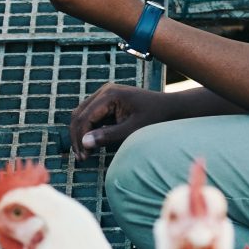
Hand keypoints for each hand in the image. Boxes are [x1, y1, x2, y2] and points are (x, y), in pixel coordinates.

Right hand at [68, 82, 184, 156]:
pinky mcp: (107, 101)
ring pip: (82, 115)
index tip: (83, 157)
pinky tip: (92, 145)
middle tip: (81, 157)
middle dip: (77, 136)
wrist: (171, 108)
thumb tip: (84, 143)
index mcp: (109, 95)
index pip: (85, 117)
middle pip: (79, 114)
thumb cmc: (155, 118)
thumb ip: (109, 136)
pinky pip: (91, 115)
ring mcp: (105, 94)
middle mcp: (104, 91)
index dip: (80, 138)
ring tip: (84, 154)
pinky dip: (88, 130)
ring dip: (80, 134)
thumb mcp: (133, 130)